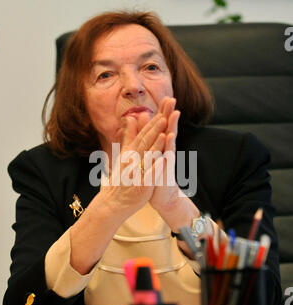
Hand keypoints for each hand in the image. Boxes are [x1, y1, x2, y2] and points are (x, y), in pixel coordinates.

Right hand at [100, 108, 167, 215]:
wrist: (114, 201)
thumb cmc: (122, 177)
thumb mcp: (125, 153)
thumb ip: (129, 136)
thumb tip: (130, 118)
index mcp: (131, 152)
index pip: (143, 135)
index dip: (153, 123)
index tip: (162, 111)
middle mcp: (133, 159)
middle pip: (145, 142)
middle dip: (156, 129)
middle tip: (165, 115)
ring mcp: (136, 172)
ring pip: (147, 157)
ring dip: (156, 145)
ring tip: (165, 134)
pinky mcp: (140, 185)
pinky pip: (148, 175)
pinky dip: (155, 166)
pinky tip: (163, 159)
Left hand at [149, 97, 180, 211]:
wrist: (161, 196)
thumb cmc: (155, 174)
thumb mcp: (148, 154)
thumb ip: (143, 136)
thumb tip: (141, 119)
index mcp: (160, 147)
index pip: (162, 127)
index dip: (163, 113)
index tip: (166, 97)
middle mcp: (165, 152)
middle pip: (168, 130)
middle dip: (169, 115)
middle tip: (172, 99)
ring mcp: (167, 161)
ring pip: (169, 142)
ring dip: (172, 128)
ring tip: (174, 115)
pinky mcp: (166, 171)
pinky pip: (167, 158)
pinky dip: (168, 149)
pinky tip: (170, 139)